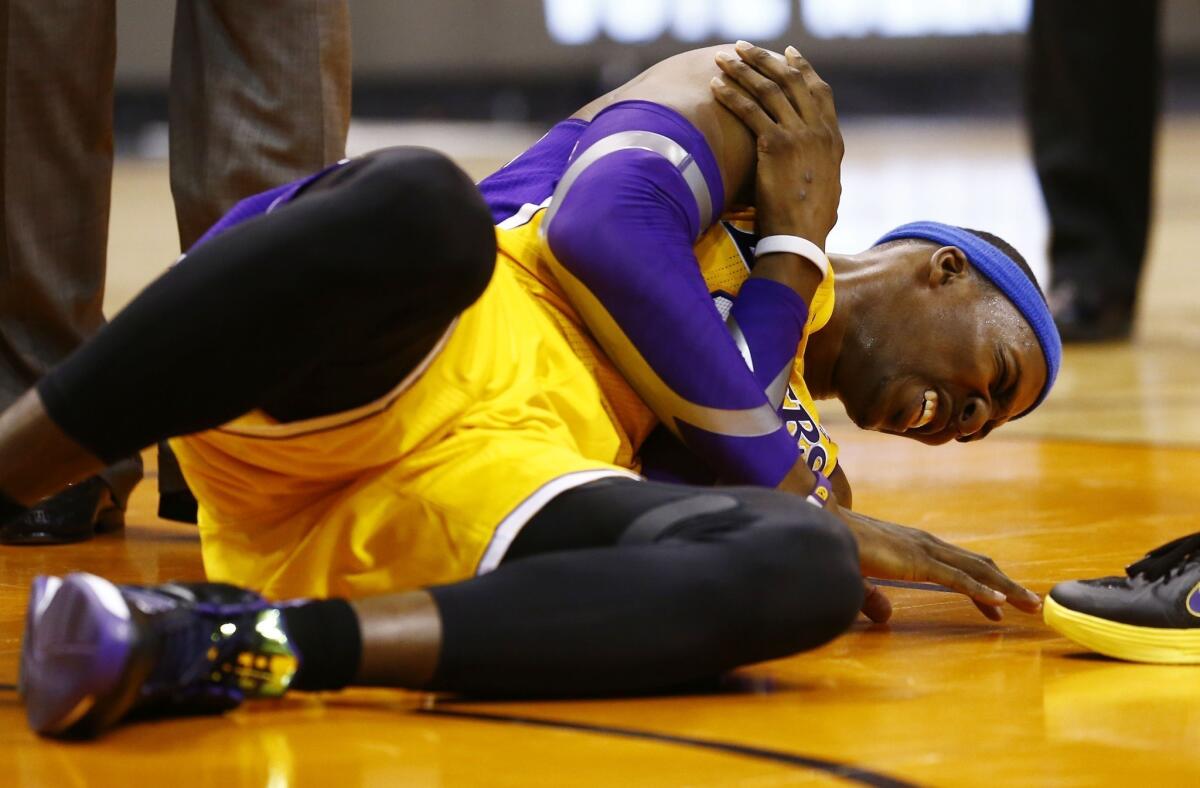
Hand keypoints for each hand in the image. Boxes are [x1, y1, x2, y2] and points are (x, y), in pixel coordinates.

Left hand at [710, 41, 842, 246]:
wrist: (800, 239)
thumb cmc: (807, 224)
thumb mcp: (824, 190)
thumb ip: (818, 169)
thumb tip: (813, 170)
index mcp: (832, 140)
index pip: (819, 91)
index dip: (803, 68)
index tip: (787, 53)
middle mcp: (819, 131)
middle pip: (792, 80)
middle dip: (765, 59)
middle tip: (744, 47)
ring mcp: (799, 136)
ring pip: (769, 89)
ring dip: (744, 69)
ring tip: (723, 58)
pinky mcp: (776, 145)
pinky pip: (749, 110)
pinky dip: (731, 94)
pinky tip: (715, 86)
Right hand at [836, 508, 1042, 621]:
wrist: (822, 523)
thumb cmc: (837, 545)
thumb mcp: (859, 577)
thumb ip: (873, 598)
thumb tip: (886, 617)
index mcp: (915, 547)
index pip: (960, 565)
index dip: (984, 584)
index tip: (1002, 604)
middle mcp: (926, 544)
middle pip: (978, 565)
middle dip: (1008, 585)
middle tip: (1032, 604)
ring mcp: (924, 550)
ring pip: (976, 570)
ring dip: (1006, 587)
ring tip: (1030, 604)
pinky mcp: (917, 561)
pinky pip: (956, 578)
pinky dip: (980, 589)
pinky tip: (1000, 601)